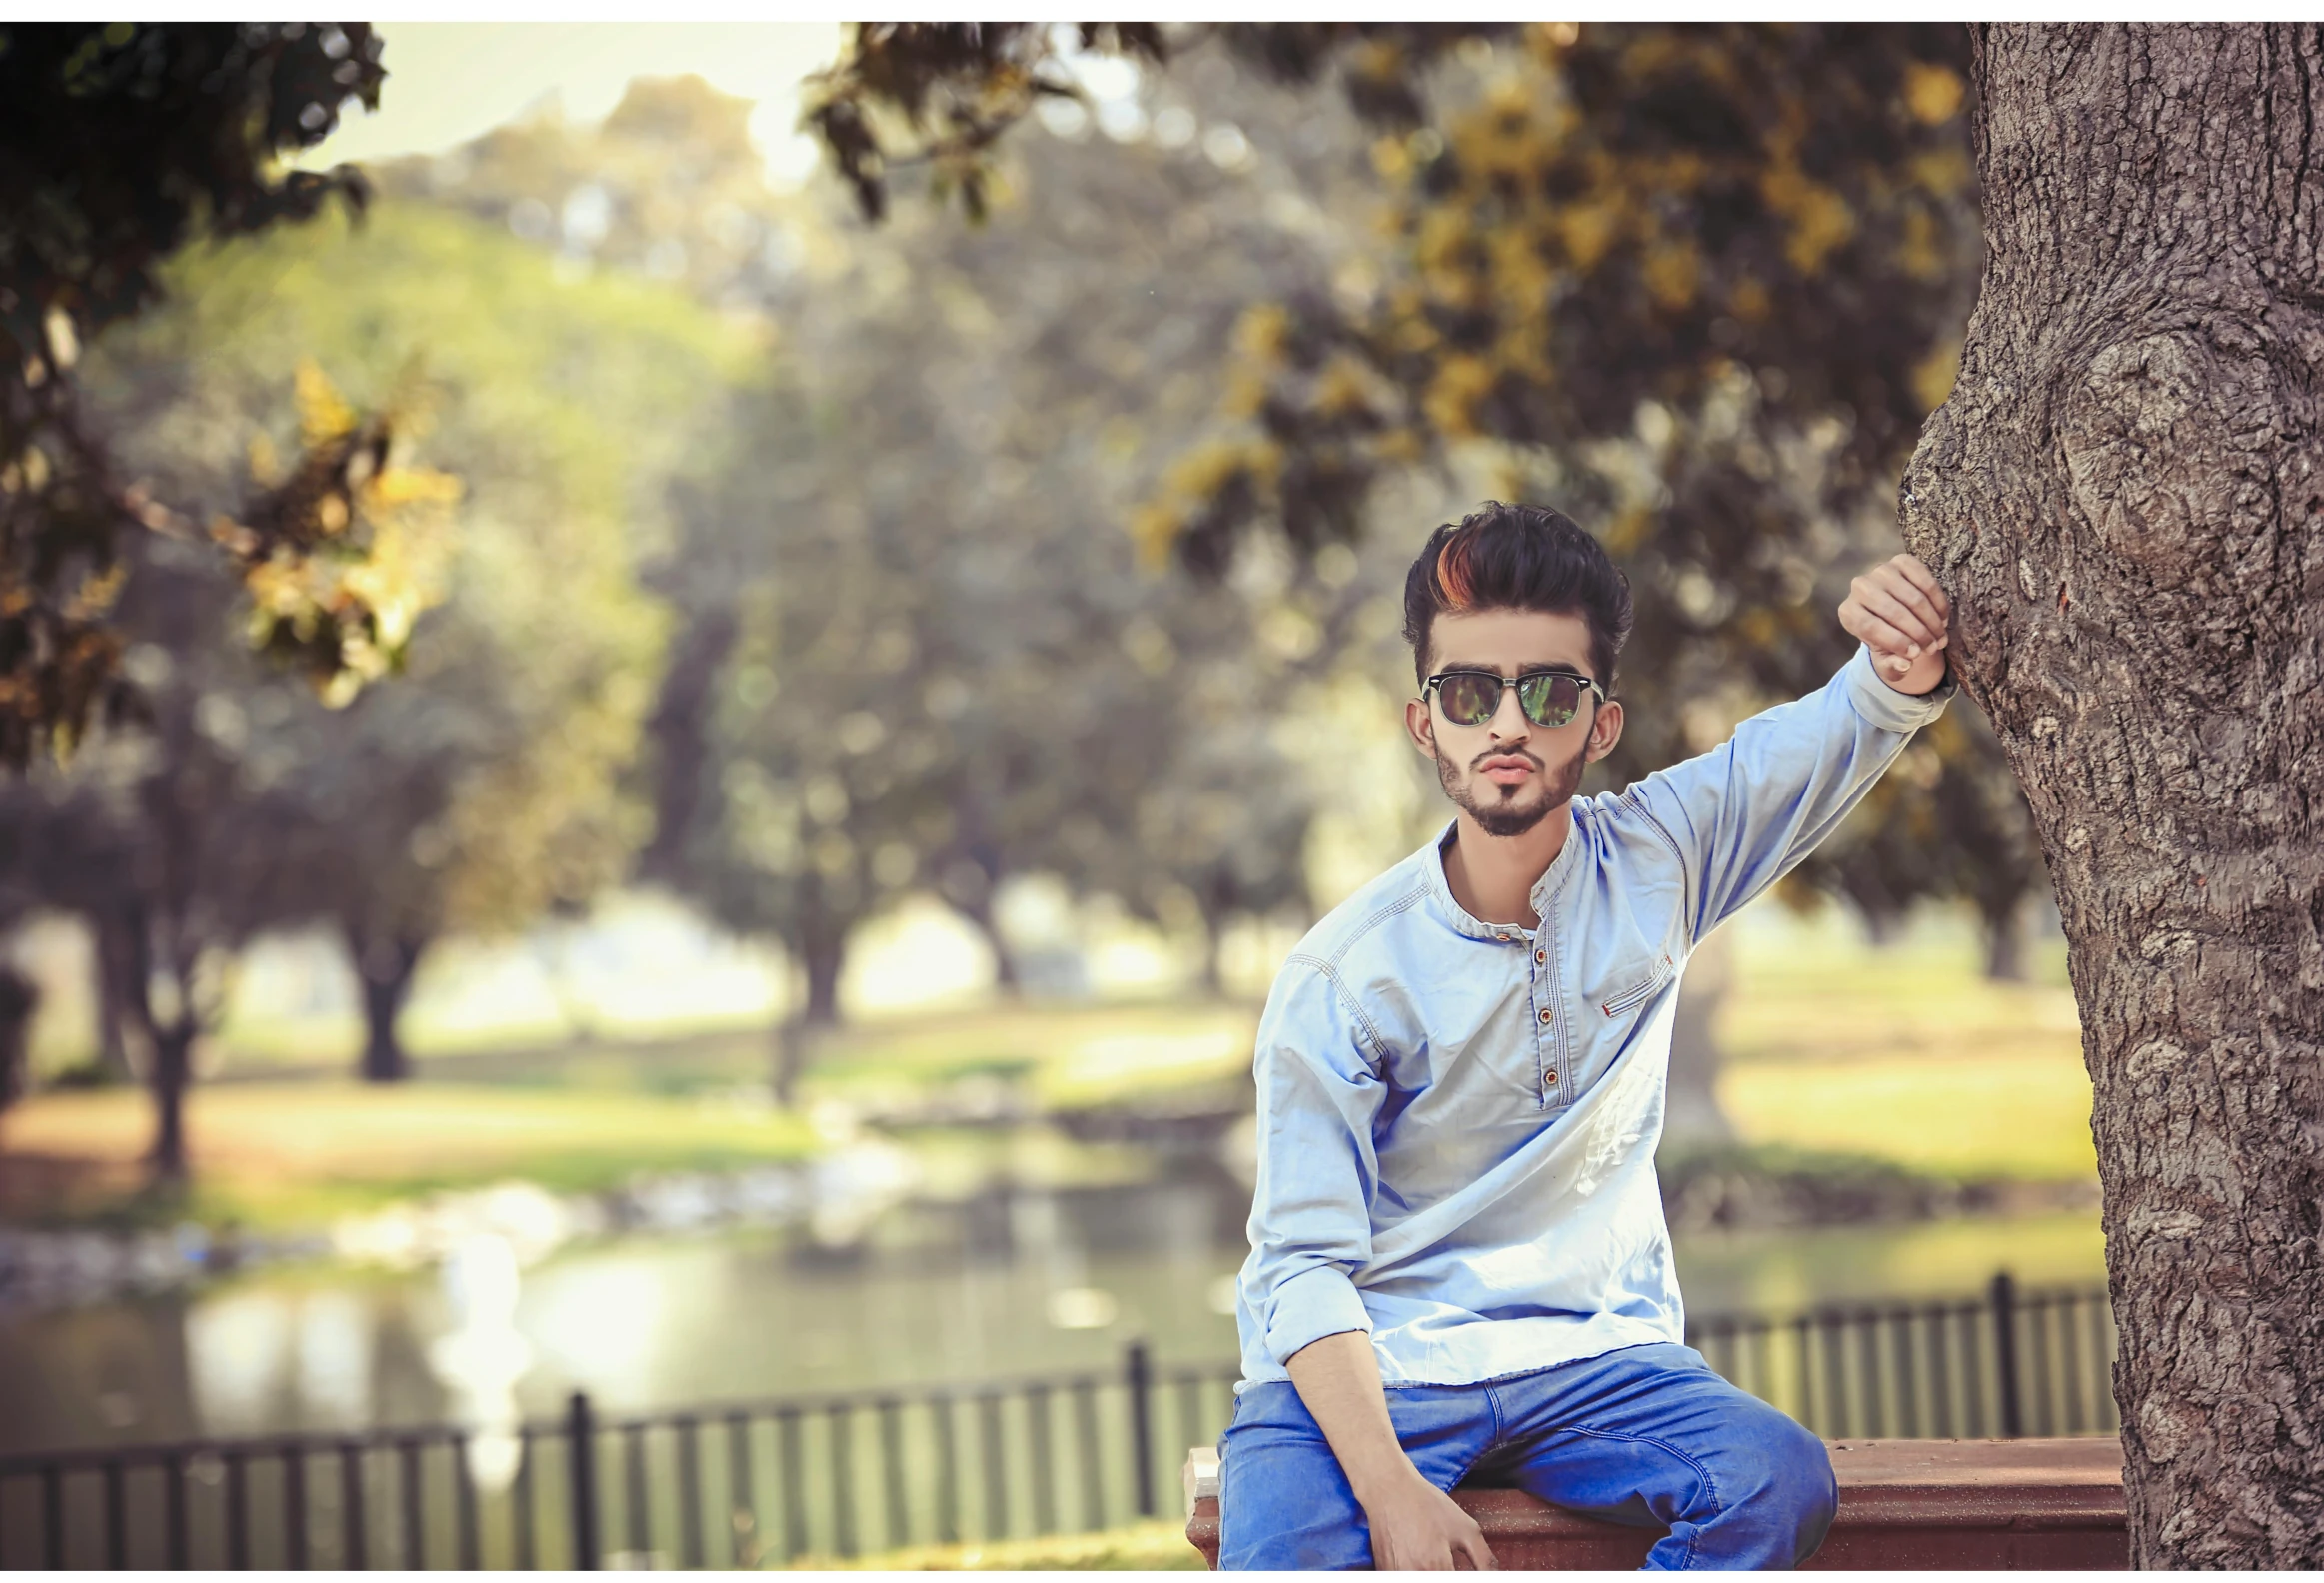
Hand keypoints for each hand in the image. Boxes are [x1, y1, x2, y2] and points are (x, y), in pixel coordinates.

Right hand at [1360, 1467, 1497, 1570]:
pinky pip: (1402, 1577)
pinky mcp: (1383, 1570)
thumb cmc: (1425, 1504)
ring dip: (1429, 1572)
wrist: (1389, 1488)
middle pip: (1436, 1582)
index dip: (1461, 1578)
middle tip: (1448, 1560)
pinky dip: (1415, 1570)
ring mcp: (1394, 1574)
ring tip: (1431, 1557)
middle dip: (1446, 1570)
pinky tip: (1417, 1558)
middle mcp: (1413, 1575)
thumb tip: (1495, 1577)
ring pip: (1421, 1580)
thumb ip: (1485, 1560)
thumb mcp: (1466, 1528)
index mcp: (1436, 1568)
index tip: (1461, 1569)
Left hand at [1840, 553, 1951, 693]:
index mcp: (1848, 612)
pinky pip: (1926, 581)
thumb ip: (1892, 666)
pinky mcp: (1902, 561)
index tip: (1915, 655)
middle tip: (1933, 648)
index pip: (1870, 626)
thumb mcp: (1886, 658)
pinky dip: (1938, 602)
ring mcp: (1881, 571)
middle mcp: (1859, 587)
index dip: (1896, 642)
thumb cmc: (1889, 639)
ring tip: (1940, 637)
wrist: (1895, 614)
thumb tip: (1904, 664)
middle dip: (1918, 633)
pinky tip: (1943, 619)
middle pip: (1893, 611)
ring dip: (1931, 620)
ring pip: (1912, 597)